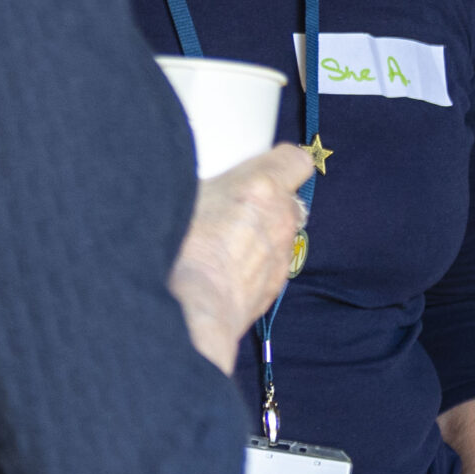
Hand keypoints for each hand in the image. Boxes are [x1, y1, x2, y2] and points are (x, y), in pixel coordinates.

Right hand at [169, 143, 314, 374]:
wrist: (189, 313)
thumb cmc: (178, 249)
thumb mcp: (184, 196)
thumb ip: (210, 186)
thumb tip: (201, 186)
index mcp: (261, 185)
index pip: (296, 160)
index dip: (281, 164)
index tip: (263, 169)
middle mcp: (280, 218)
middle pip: (288, 200)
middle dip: (267, 204)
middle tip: (234, 210)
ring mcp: (281, 255)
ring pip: (281, 236)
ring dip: (262, 237)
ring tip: (225, 247)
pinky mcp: (276, 287)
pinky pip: (272, 267)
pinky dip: (256, 267)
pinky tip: (226, 274)